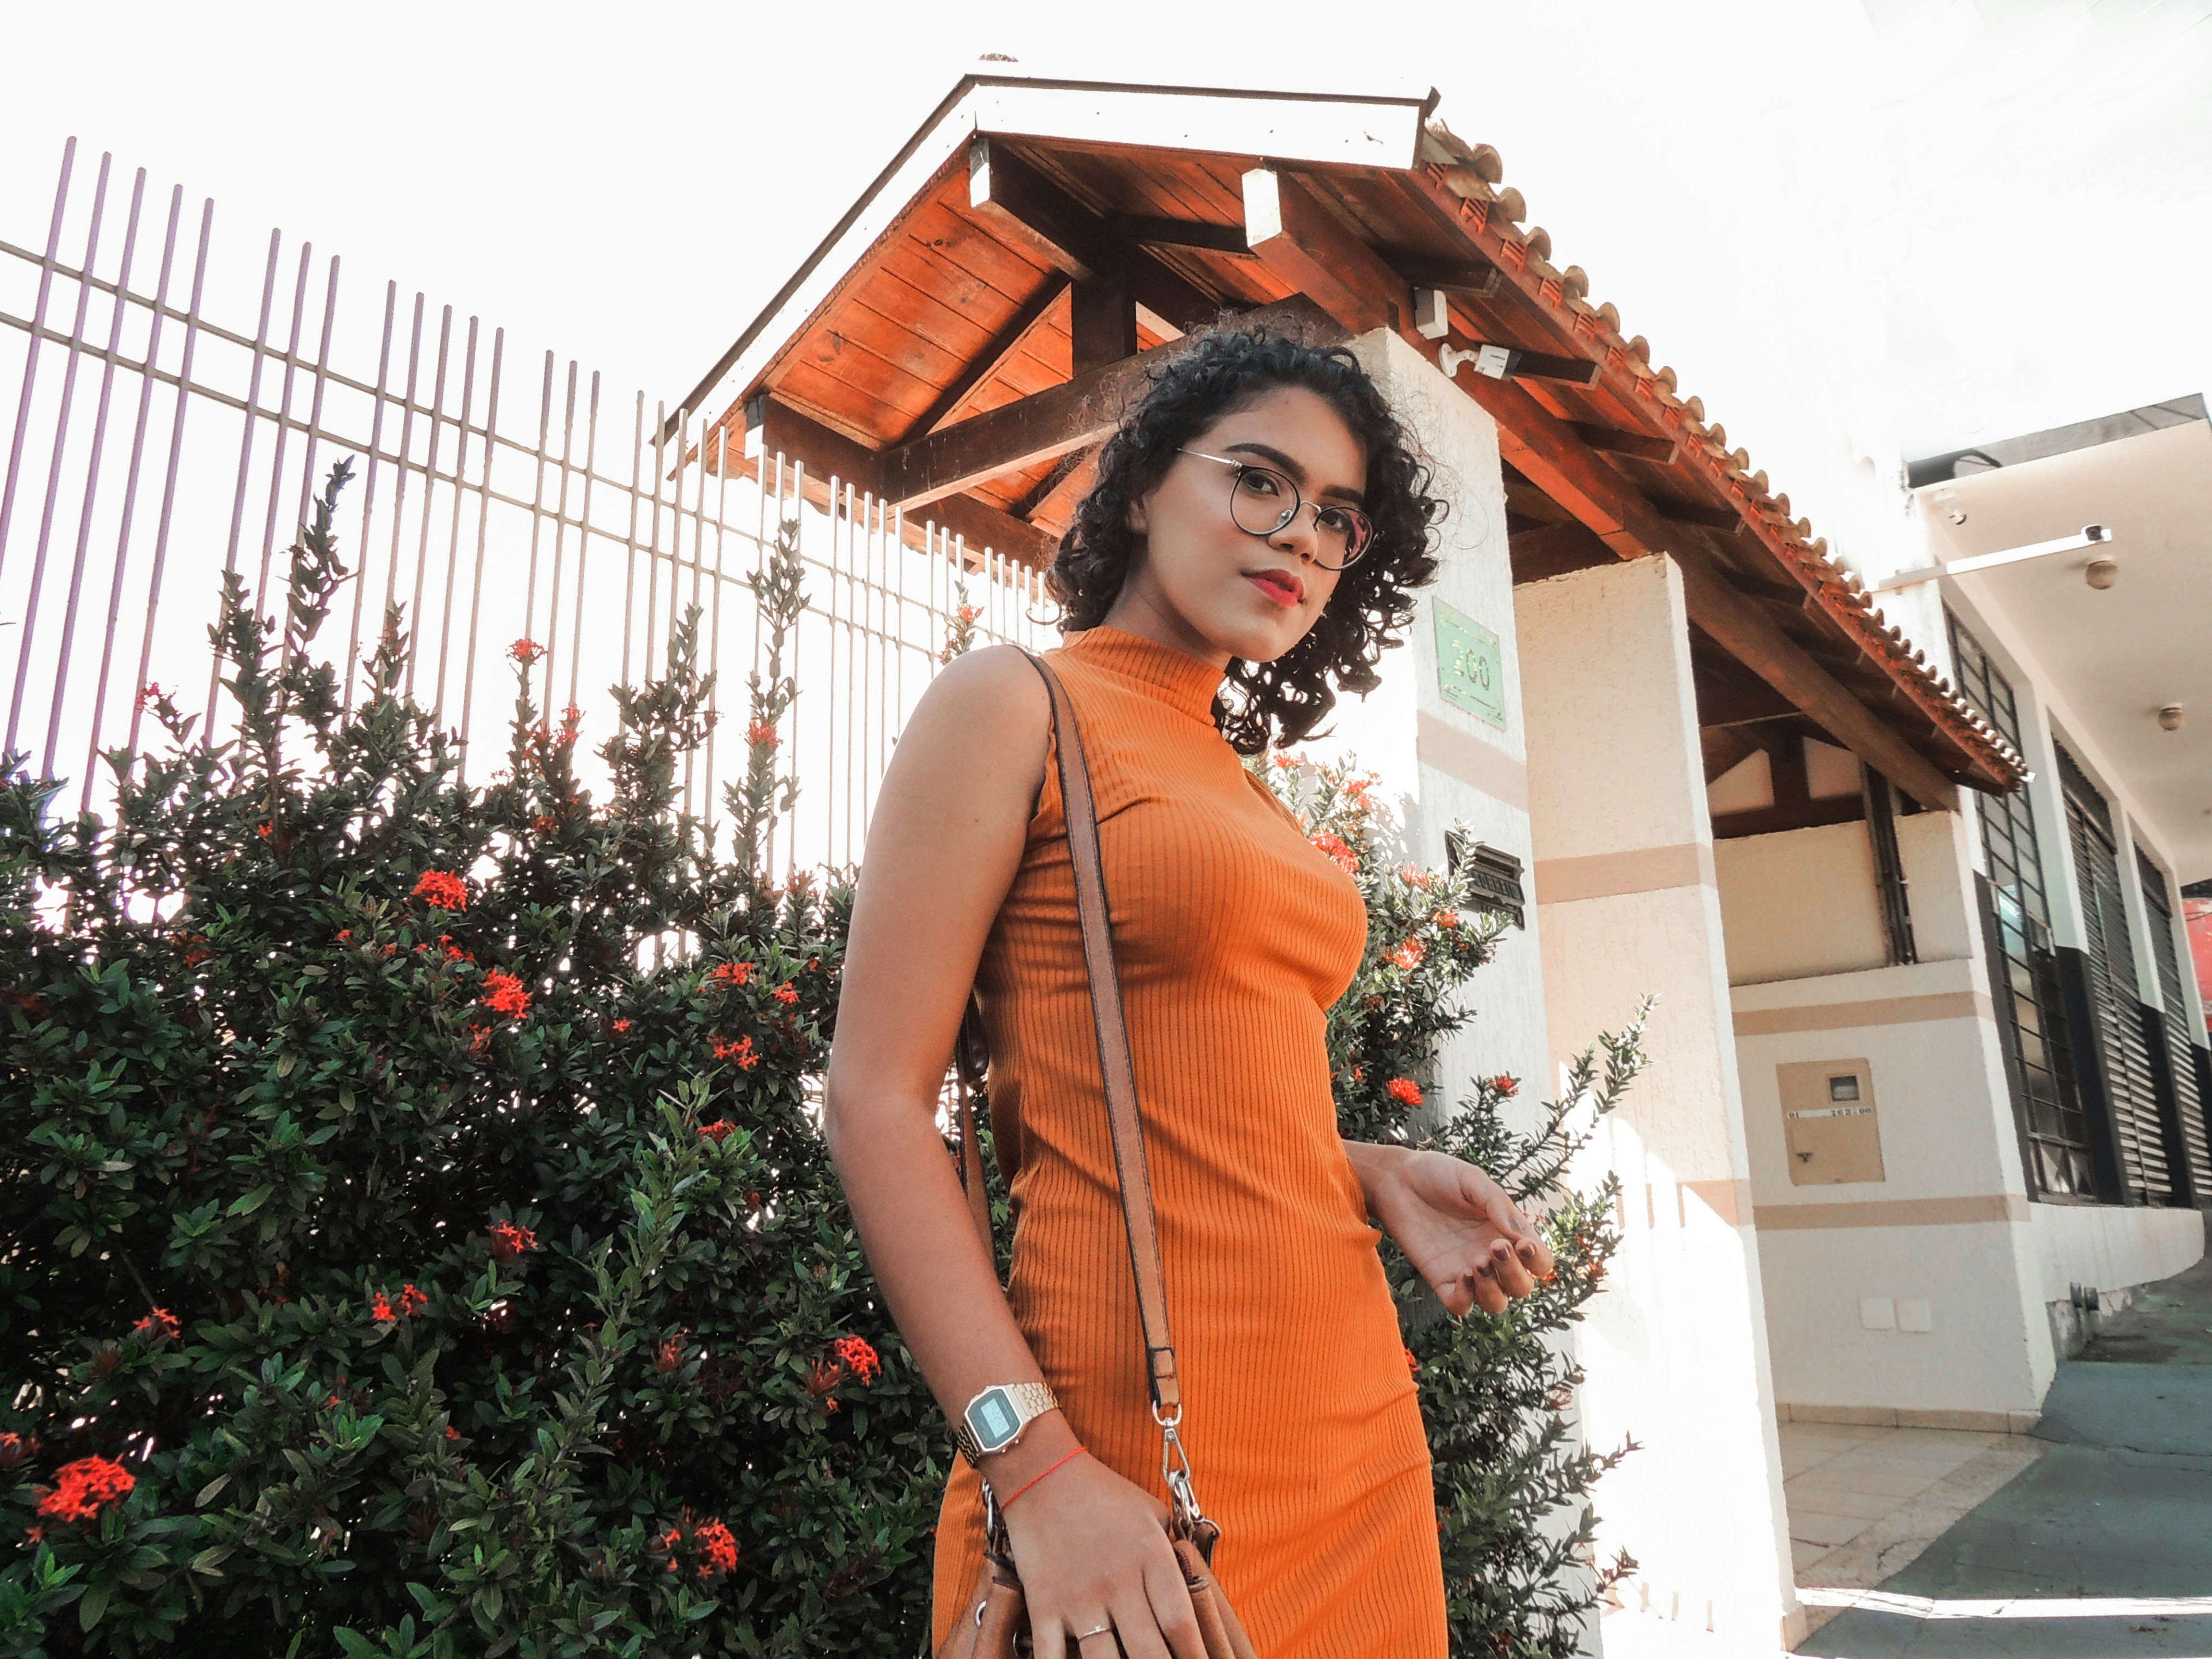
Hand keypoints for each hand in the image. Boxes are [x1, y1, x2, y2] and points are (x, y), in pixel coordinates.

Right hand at [998, 1452, 1206, 1658]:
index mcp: (1151, 1555)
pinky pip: (1051, 1657)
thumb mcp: (1152, 1514)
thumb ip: (1172, 1555)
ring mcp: (1079, 1597)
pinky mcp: (1044, 1605)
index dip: (1197, 1657)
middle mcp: (1119, 1581)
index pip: (1181, 1623)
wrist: (1041, 1473)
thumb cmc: (1104, 1493)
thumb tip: (1191, 1593)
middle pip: (1149, 1653)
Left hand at [1363, 1146, 1553, 1316]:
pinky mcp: (1440, 1279)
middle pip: (1521, 1287)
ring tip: (1477, 1263)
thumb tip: (1521, 1237)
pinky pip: (1461, 1305)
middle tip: (1495, 1248)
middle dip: (1515, 1274)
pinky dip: (1466, 1298)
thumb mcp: (1472, 1180)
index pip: (1539, 1261)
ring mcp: (1467, 1269)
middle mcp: (1491, 1255)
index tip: (1523, 1245)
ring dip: (1494, 1290)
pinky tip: (1461, 1275)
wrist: (1395, 1179)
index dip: (1539, 1261)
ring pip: (1496, 1303)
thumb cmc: (1437, 1174)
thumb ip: (1498, 1205)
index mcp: (1506, 1232)